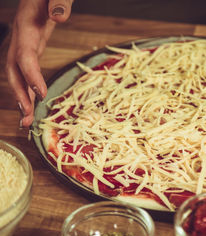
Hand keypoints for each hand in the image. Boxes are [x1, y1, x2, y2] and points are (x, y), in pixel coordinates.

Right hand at [6, 0, 72, 127]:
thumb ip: (57, 3)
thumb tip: (58, 17)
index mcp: (26, 26)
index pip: (25, 55)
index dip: (30, 75)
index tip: (41, 94)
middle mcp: (21, 38)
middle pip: (14, 70)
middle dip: (19, 95)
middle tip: (27, 119)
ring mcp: (24, 43)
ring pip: (17, 74)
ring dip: (21, 98)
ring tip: (26, 122)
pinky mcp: (31, 46)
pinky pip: (26, 71)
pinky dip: (28, 88)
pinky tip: (32, 104)